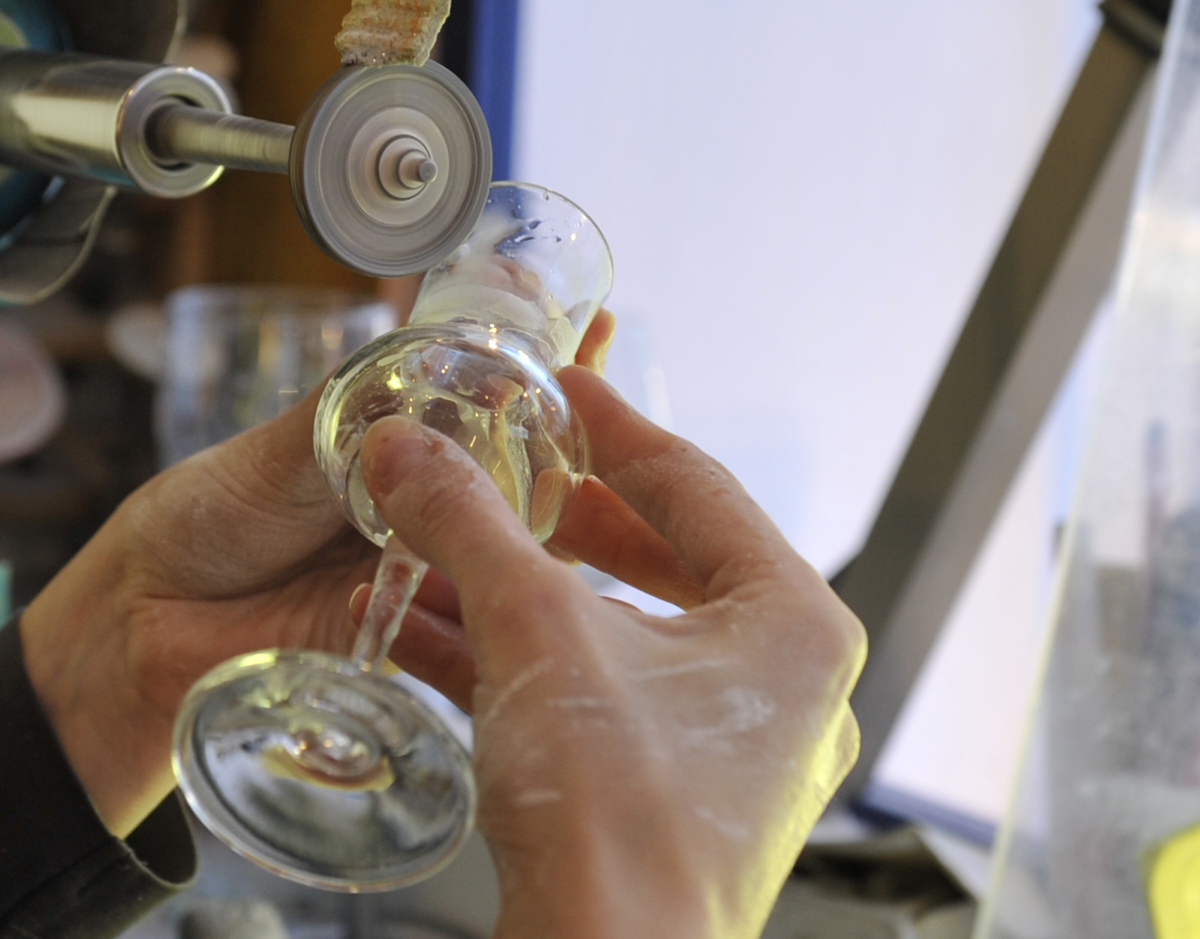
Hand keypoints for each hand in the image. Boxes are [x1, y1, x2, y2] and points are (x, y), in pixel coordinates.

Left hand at [20, 311, 615, 835]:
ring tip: (587, 446)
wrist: (147, 621)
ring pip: (512, 534)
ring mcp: (425, 570)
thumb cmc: (201, 523)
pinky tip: (527, 551)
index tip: (586, 315)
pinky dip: (500, 581)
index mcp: (389, 442)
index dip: (535, 360)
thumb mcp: (280, 450)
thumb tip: (419, 363)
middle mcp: (422, 504)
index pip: (479, 393)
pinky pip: (473, 609)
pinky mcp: (418, 637)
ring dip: (553, 495)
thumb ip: (349, 415)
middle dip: (569, 416)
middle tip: (599, 366)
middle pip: (519, 461)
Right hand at [356, 369, 864, 938]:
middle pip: (659, 559)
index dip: (612, 426)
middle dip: (554, 516)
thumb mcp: (532, 624)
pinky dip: (513, 660)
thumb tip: (405, 444)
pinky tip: (420, 631)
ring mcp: (730, 752)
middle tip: (498, 466)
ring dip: (515, 589)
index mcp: (794, 624)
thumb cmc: (618, 812)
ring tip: (434, 546)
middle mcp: (783, 687)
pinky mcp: (669, 802)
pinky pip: (591, 698)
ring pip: (614, 633)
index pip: (697, 485)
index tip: (555, 388)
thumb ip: (467, 519)